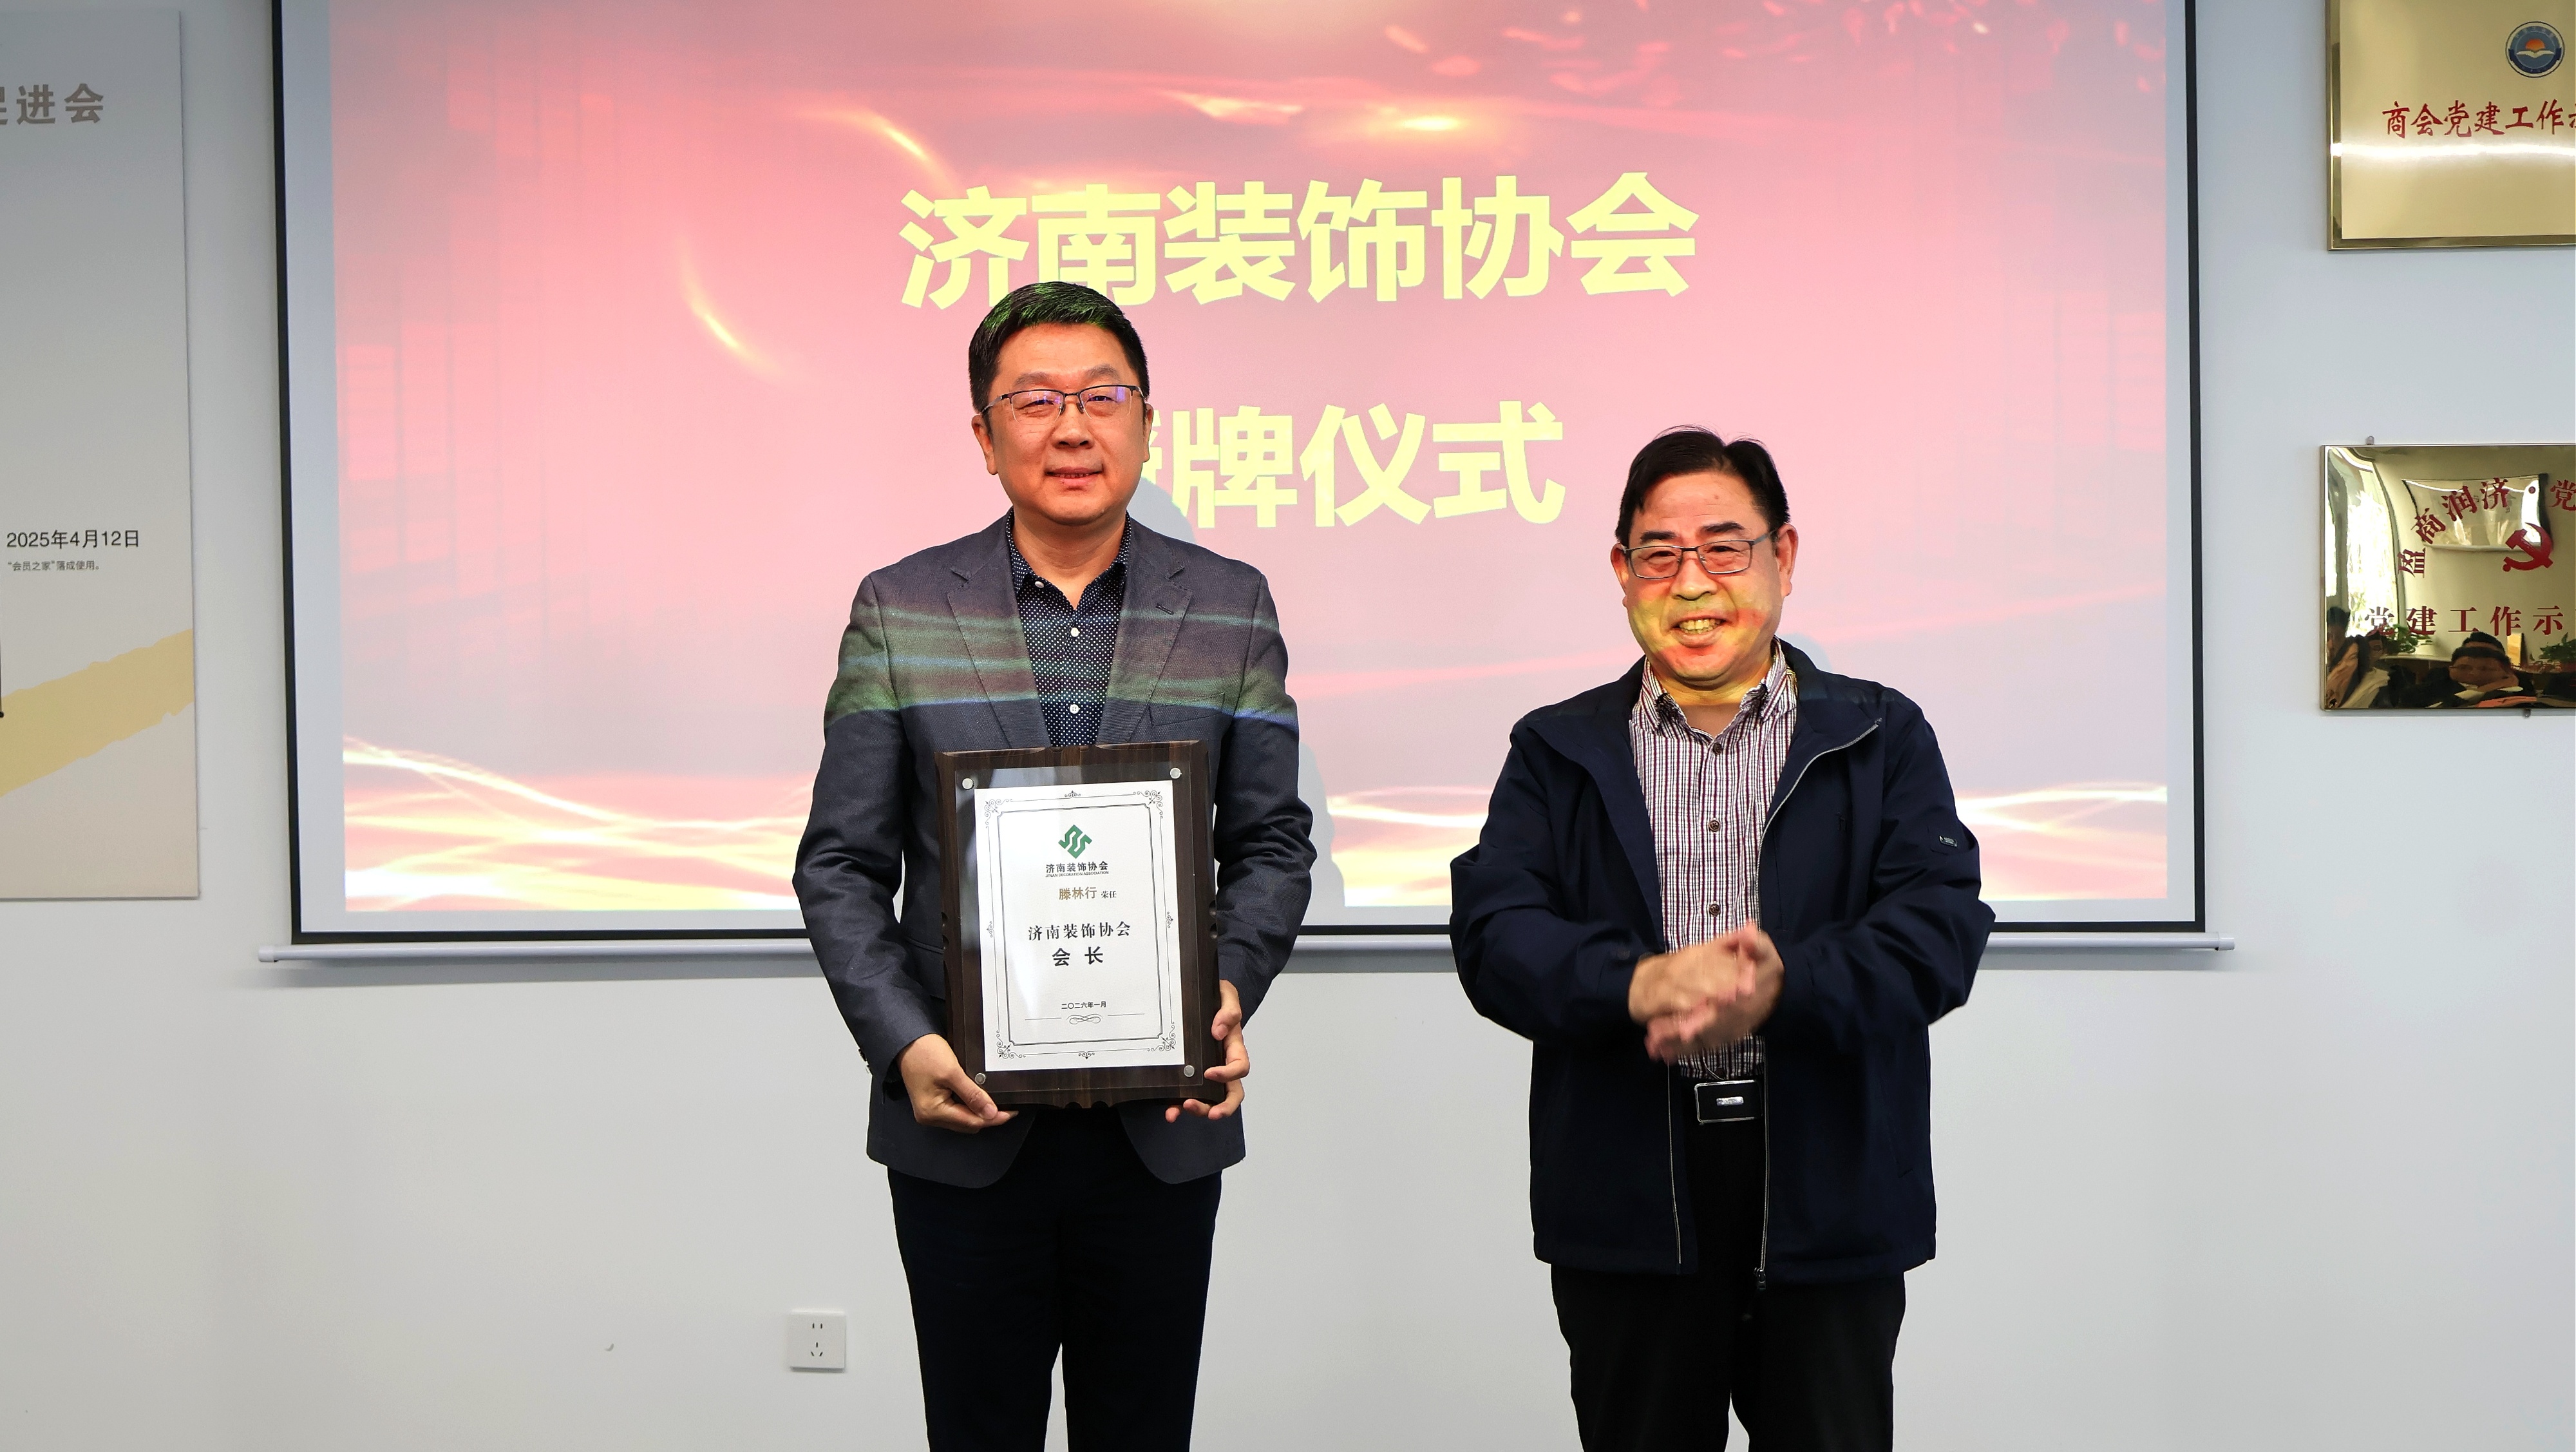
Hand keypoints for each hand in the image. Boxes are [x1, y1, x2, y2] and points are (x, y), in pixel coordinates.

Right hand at [896, 1033, 1013, 1133]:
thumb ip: (972, 1094)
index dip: (993, 1118)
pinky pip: (956, 1110)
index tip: (1011, 1113)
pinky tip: (980, 1098)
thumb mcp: (952, 1072)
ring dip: (978, 1112)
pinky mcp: (933, 1103)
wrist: (908, 1040)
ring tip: (996, 1102)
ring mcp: (930, 1111)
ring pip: (962, 1118)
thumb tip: (990, 1112)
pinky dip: (969, 1106)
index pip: (971, 1122)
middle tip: (1008, 1107)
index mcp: (932, 1112)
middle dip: (987, 1117)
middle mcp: (929, 1116)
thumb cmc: (924, 1053)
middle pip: (967, 1124)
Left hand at [1168, 979, 1247, 1122]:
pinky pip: (1186, 1095)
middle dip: (1223, 1107)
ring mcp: (1205, 1073)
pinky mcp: (1188, 1076)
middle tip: (1211, 1113)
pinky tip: (1169, 1112)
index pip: (1239, 1067)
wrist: (1196, 995)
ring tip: (1182, 1109)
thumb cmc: (1215, 997)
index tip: (1210, 1073)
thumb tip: (1219, 1030)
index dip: (1228, 1074)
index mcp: (1233, 1047)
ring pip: (1210, 1100)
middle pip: (1231, 1094)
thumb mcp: (1226, 994)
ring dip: (1199, 1109)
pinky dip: (1178, 1107)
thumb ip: (1229, 1010)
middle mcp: (1222, 1064)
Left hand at [1643, 924, 1784, 1062]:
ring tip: (1653, 1046)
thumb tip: (1749, 933)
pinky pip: (1700, 1047)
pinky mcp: (1722, 1037)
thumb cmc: (1767, 968)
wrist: (1781, 993)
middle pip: (1707, 1028)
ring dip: (1677, 1045)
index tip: (1687, 1024)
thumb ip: (1756, 944)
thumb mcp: (1766, 951)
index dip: (1707, 1015)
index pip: (1724, 1008)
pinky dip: (1681, 1052)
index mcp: (1742, 997)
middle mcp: (1734, 1018)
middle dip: (1682, 1032)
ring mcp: (1728, 1030)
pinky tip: (1661, 1054)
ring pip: (1701, 1041)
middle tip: (1657, 1034)